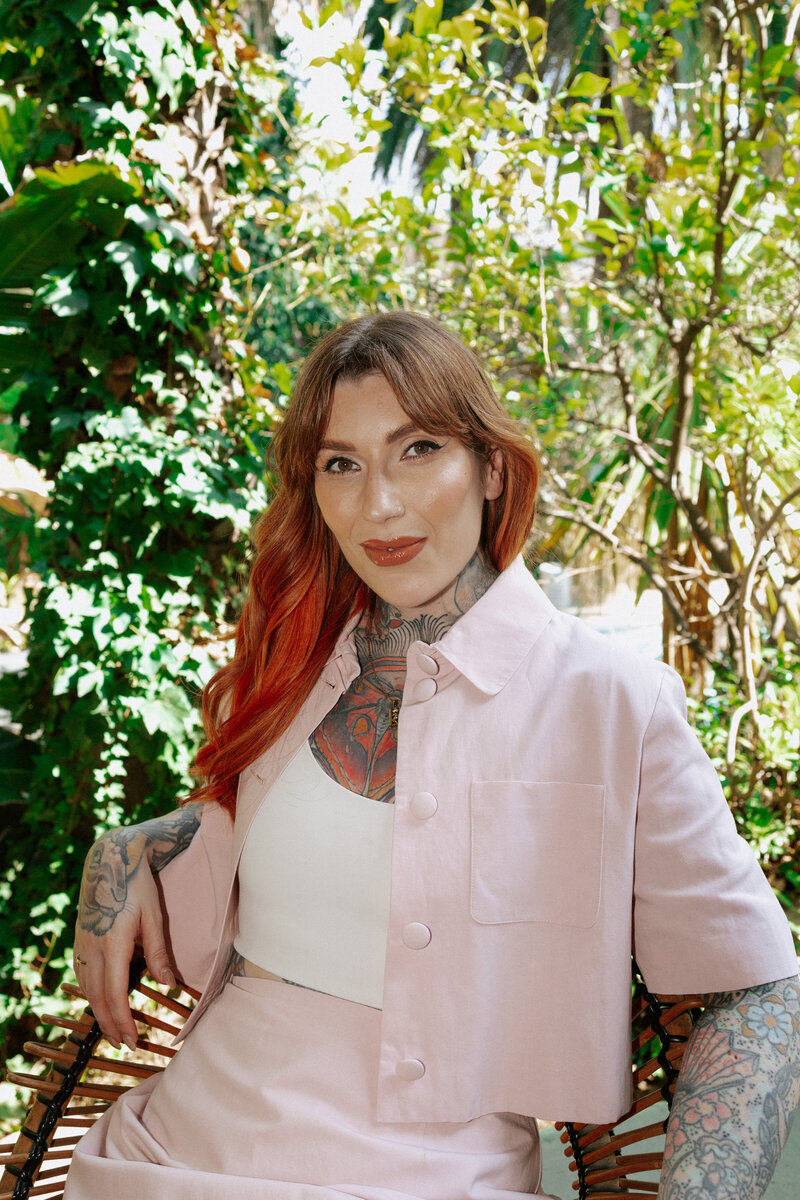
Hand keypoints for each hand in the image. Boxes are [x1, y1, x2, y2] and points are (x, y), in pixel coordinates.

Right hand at [73, 829, 175, 1049]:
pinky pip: (82, 975)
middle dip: (110, 1025)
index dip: (122, 1021)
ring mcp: (82, 944)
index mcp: (113, 944)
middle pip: (98, 998)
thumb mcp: (154, 916)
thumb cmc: (137, 886)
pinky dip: (91, 993)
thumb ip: (159, 952)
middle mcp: (92, 948)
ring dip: (99, 1012)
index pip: (115, 994)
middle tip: (124, 1045)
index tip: (132, 1041)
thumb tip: (168, 985)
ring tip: (114, 1029)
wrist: (109, 859)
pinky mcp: (79, 939)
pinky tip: (101, 1000)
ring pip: (87, 989)